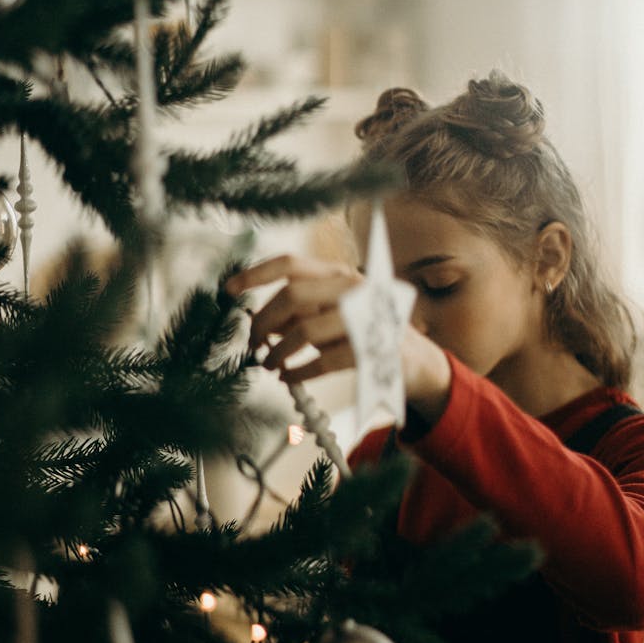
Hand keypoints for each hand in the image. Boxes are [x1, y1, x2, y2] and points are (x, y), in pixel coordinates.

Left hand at [226, 254, 451, 427]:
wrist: (415, 360)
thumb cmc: (364, 333)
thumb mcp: (332, 314)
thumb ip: (300, 313)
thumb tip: (259, 320)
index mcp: (338, 274)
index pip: (291, 264)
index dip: (255, 274)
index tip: (228, 289)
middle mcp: (353, 286)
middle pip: (292, 296)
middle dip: (263, 322)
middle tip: (254, 344)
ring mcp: (364, 315)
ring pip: (305, 330)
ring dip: (278, 352)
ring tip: (269, 364)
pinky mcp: (371, 348)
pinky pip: (322, 361)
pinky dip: (298, 372)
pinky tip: (288, 378)